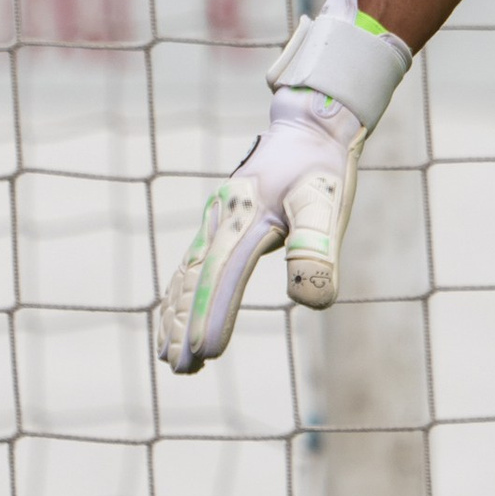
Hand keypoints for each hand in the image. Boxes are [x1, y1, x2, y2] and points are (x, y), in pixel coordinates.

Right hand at [154, 0, 410, 370]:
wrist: (309, 126)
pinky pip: (189, 265)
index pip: (225, 275)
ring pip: (185, 275)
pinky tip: (172, 317)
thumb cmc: (321, 169)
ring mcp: (215, 221)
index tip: (205, 353)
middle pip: (194, 281)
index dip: (214, 315)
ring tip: (168, 357)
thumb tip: (311, 302)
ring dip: (174, 316)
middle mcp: (222, 220)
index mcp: (246, 218)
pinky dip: (178, 295)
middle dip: (185, 326)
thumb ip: (317, 250)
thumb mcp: (326, 204)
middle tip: (181, 369)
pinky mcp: (218, 223)